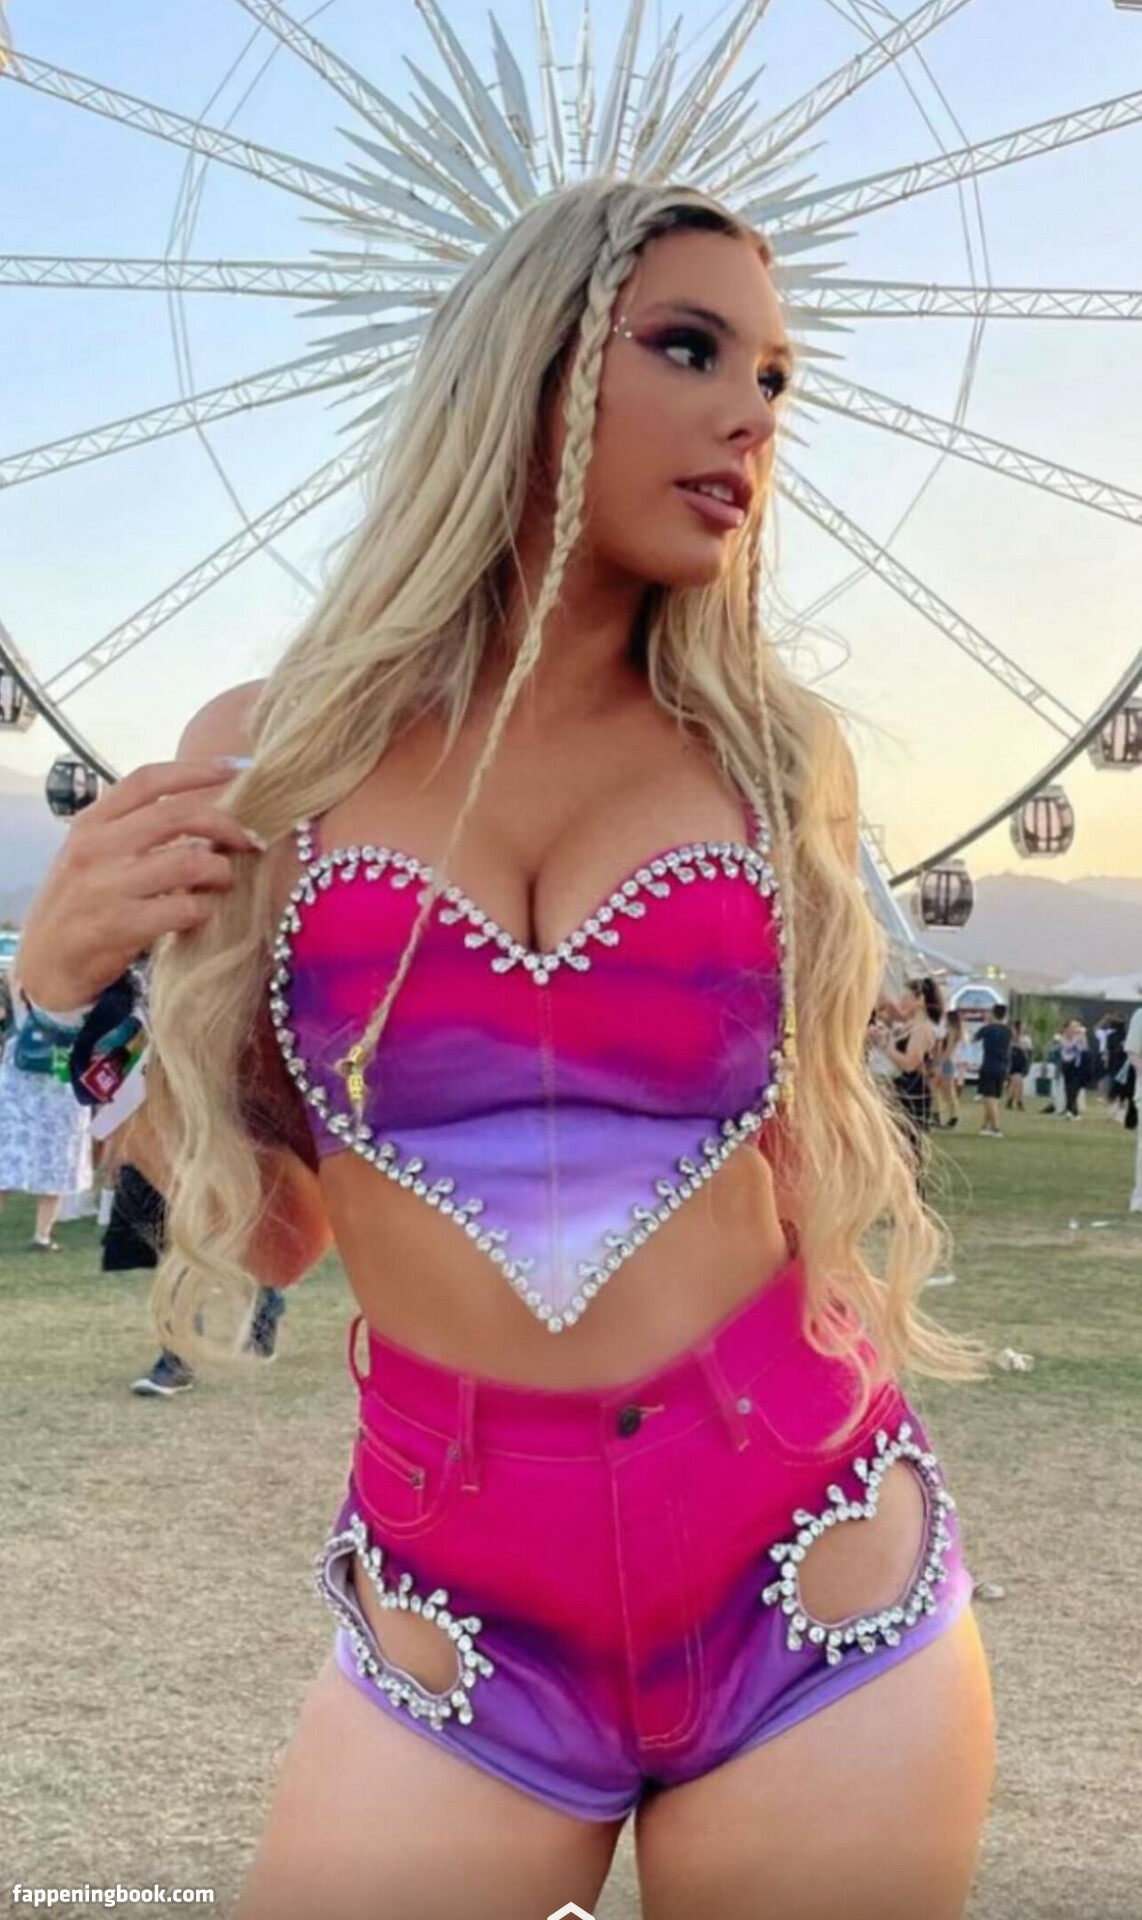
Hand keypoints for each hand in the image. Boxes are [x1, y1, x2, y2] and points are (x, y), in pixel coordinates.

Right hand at [16, 758, 264, 1008]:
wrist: (45, 964)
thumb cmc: (80, 904)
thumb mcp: (93, 856)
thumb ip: (134, 831)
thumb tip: (205, 812)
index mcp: (91, 822)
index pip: (147, 780)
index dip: (196, 770)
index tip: (237, 768)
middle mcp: (95, 847)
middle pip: (175, 816)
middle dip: (224, 824)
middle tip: (250, 839)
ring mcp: (105, 886)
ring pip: (187, 863)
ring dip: (219, 872)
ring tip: (225, 881)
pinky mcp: (118, 926)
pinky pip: (183, 909)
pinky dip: (203, 910)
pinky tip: (203, 914)